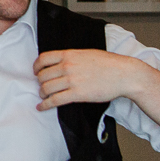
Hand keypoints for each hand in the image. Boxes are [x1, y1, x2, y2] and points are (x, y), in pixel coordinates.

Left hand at [32, 48, 150, 111]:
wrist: (124, 74)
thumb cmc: (109, 64)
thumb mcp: (86, 53)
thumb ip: (72, 57)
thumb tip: (61, 63)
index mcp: (69, 54)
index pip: (43, 58)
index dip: (36, 66)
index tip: (36, 71)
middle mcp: (67, 66)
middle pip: (43, 75)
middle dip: (40, 82)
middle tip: (42, 86)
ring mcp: (71, 80)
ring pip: (46, 88)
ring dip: (42, 93)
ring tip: (44, 96)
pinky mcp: (77, 94)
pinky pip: (54, 100)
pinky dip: (45, 105)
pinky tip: (42, 107)